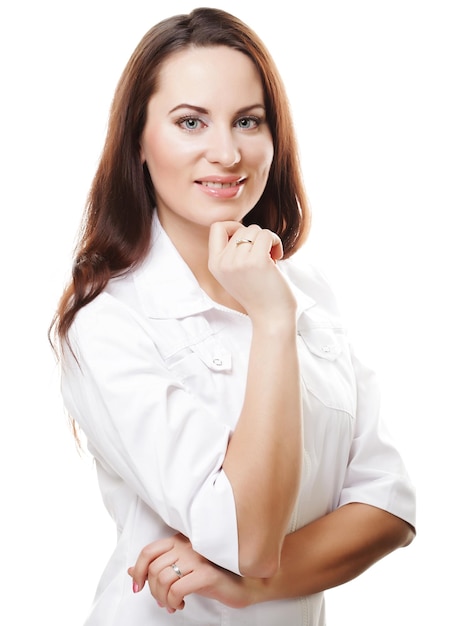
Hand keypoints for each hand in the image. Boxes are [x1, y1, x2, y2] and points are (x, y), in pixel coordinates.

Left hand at [128, 533, 255, 612]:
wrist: (245, 582)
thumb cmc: (213, 574)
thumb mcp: (183, 569)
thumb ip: (159, 567)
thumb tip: (132, 571)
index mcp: (180, 540)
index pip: (149, 551)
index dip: (138, 571)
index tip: (138, 587)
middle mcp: (187, 545)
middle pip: (154, 569)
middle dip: (153, 591)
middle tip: (163, 600)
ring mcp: (198, 558)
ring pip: (163, 579)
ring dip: (163, 599)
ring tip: (172, 604)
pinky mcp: (207, 573)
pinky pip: (178, 589)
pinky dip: (174, 601)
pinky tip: (181, 604)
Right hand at [208, 222, 296, 323]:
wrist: (271, 318)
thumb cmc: (258, 295)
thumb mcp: (234, 273)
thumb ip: (231, 253)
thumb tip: (241, 226)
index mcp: (214, 264)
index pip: (216, 227)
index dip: (234, 227)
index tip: (247, 242)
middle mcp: (223, 262)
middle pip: (241, 229)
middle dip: (256, 239)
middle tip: (263, 257)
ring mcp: (239, 262)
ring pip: (255, 230)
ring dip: (268, 240)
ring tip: (270, 258)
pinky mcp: (257, 261)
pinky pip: (267, 235)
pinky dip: (276, 242)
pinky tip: (277, 256)